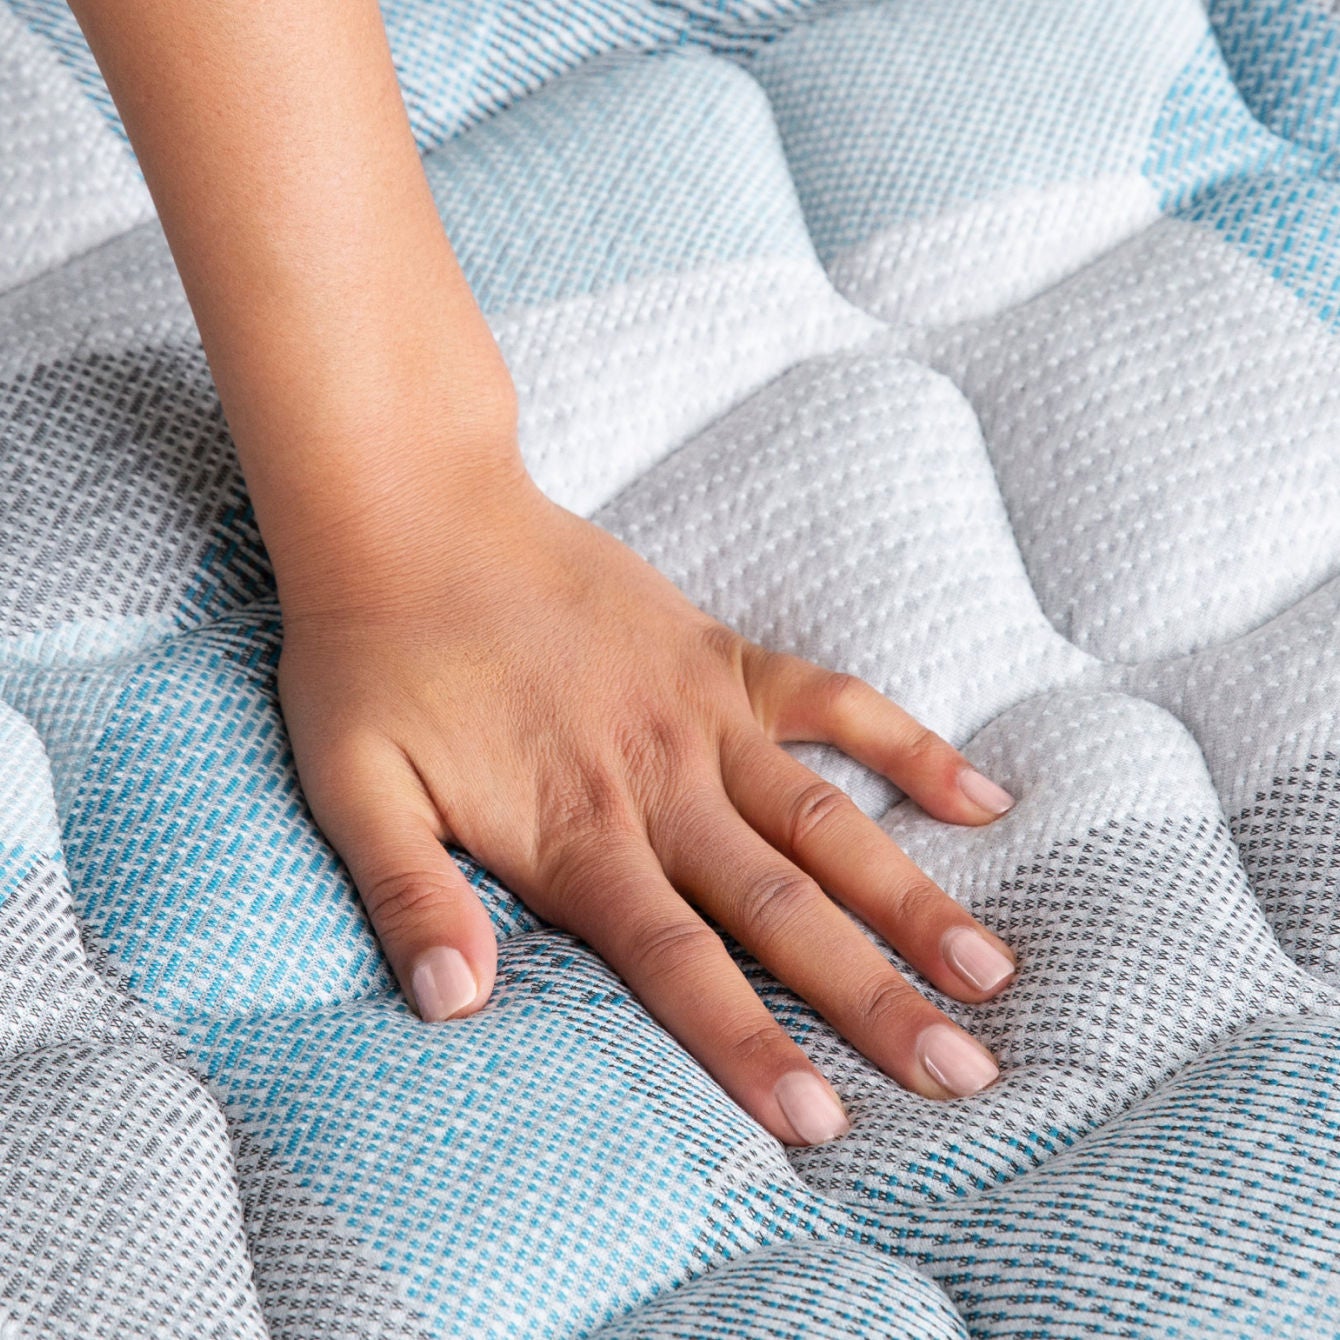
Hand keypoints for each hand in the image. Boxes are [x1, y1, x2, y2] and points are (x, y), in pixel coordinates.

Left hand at [276, 469, 1016, 1146]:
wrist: (413, 510)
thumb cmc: (374, 655)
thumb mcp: (353, 787)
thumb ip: (411, 896)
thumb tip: (456, 1009)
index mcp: (575, 829)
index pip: (677, 963)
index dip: (751, 1046)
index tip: (824, 1125)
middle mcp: (660, 781)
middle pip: (782, 909)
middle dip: (873, 999)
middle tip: (962, 1075)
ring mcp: (704, 712)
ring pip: (829, 820)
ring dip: (911, 899)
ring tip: (990, 972)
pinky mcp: (723, 656)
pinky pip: (835, 699)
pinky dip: (910, 744)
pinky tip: (981, 797)